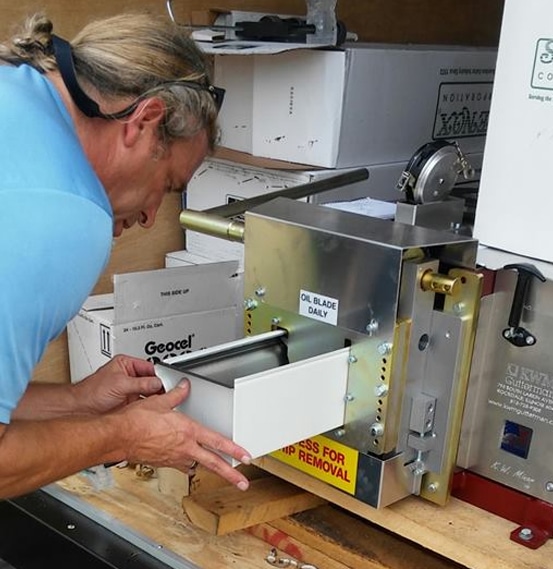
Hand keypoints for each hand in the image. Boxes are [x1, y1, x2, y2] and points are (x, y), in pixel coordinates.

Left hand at [73, 355, 161, 414]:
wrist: (80, 410)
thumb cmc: (91, 392)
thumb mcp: (120, 384)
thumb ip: (141, 383)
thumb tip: (157, 383)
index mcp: (126, 364)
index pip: (149, 366)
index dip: (159, 374)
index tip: (167, 382)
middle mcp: (129, 376)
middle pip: (151, 379)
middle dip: (158, 386)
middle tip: (167, 392)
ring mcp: (130, 390)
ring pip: (150, 392)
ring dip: (155, 397)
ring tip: (162, 401)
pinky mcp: (130, 403)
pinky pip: (145, 403)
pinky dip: (150, 406)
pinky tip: (154, 408)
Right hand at [118, 379, 251, 490]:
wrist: (117, 436)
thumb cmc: (136, 421)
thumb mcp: (160, 401)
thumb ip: (177, 394)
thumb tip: (184, 386)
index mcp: (187, 431)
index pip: (217, 442)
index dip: (234, 449)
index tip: (246, 456)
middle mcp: (183, 448)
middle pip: (213, 463)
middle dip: (230, 474)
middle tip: (242, 483)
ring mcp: (173, 458)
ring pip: (196, 465)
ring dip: (207, 468)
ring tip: (217, 471)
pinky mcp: (162, 463)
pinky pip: (180, 466)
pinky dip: (186, 465)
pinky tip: (187, 463)